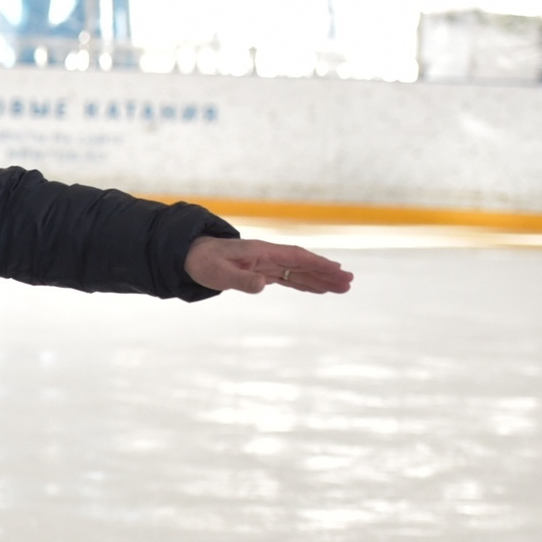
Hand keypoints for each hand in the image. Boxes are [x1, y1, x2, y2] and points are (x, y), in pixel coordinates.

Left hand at [184, 236, 351, 295]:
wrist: (191, 256)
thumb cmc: (203, 263)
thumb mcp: (218, 274)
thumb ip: (240, 280)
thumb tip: (263, 285)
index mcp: (262, 252)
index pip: (296, 258)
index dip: (317, 264)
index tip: (337, 271)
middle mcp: (268, 256)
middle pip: (303, 264)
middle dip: (326, 273)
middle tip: (350, 282)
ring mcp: (267, 264)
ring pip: (299, 271)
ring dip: (320, 279)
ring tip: (342, 287)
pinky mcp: (262, 271)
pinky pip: (288, 277)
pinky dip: (304, 283)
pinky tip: (318, 289)